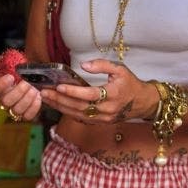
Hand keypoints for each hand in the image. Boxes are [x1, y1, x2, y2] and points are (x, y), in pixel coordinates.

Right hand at [0, 65, 42, 122]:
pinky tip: (39, 96)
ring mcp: (13, 109)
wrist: (33, 76)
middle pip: (6, 101)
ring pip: (17, 110)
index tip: (11, 77)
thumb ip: (4, 60)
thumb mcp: (11, 61)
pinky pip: (27, 116)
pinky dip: (34, 107)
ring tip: (34, 89)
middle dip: (18, 92)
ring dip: (27, 99)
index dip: (0, 85)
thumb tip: (0, 62)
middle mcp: (3, 100)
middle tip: (27, 83)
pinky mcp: (25, 114)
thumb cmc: (20, 69)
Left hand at [40, 59, 156, 123]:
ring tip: (46, 99)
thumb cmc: (130, 84)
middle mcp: (107, 109)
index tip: (59, 86)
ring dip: (60, 107)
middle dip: (60, 99)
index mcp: (113, 94)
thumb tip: (83, 65)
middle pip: (80, 106)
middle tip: (45, 92)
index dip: (74, 91)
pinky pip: (81, 119)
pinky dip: (68, 113)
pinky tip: (57, 106)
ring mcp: (103, 118)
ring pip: (78, 114)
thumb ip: (102, 65)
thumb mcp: (120, 69)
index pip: (90, 94)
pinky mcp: (100, 122)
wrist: (142, 103)